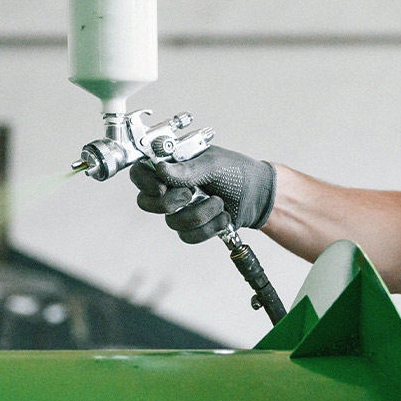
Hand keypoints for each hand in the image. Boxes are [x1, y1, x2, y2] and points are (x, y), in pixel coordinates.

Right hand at [129, 145, 276, 233]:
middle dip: (173, 202)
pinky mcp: (192, 227)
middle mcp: (172, 188)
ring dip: (201, 213)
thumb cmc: (237, 172)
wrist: (259, 196)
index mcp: (172, 166)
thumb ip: (186, 169)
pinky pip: (187, 236)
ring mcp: (181, 209)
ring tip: (219, 202)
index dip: (144, 182)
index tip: (162, 187)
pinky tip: (222, 217)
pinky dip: (209, 228)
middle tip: (193, 193)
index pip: (141, 172)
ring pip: (172, 222)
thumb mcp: (214, 164)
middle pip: (147, 203)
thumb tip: (159, 168)